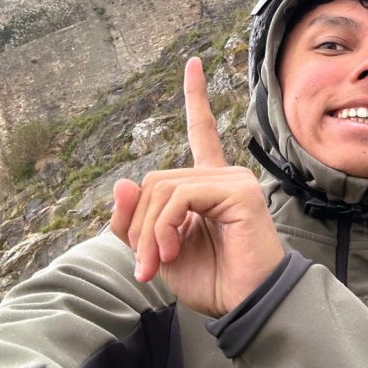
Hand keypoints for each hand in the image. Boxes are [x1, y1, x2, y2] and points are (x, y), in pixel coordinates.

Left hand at [111, 57, 283, 316]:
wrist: (247, 303)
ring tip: (155, 265)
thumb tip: (121, 183)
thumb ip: (135, 221)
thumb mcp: (158, 251)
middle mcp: (223, 175)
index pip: (201, 132)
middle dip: (137, 226)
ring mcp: (232, 180)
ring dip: (147, 233)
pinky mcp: (237, 191)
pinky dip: (163, 227)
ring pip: (161, 189)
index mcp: (209, 185)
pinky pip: (179, 197)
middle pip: (154, 180)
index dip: (196, 98)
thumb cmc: (212, 280)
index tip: (193, 64)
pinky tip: (171, 251)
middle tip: (145, 266)